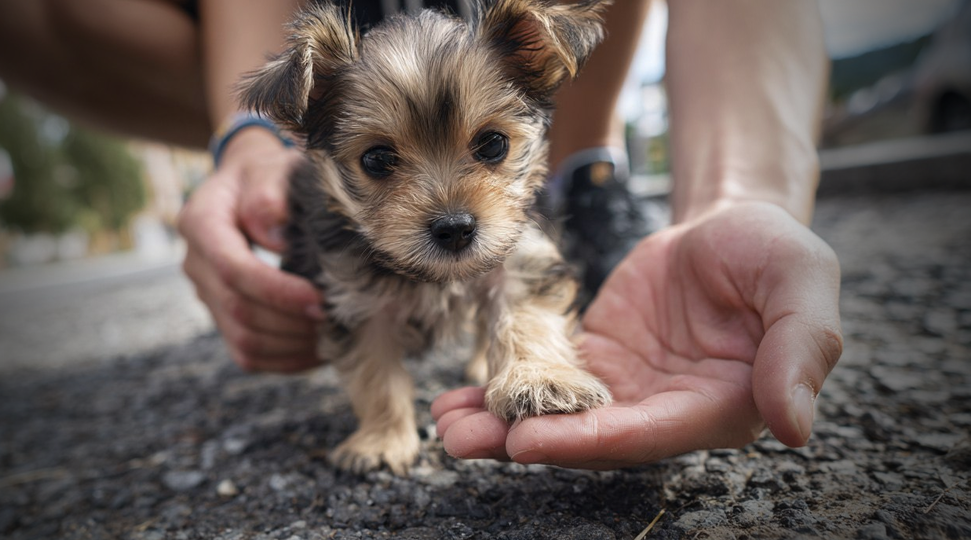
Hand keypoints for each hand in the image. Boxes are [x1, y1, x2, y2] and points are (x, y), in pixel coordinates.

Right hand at [178, 128, 324, 371]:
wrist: (249, 184)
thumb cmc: (267, 174)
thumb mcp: (270, 168)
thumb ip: (269, 195)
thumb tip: (277, 239)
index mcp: (200, 222)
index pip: (232, 269)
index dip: (276, 291)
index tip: (319, 299)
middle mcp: (196, 264)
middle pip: (237, 310)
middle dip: (290, 321)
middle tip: (337, 318)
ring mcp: (207, 294)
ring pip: (243, 340)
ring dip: (291, 345)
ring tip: (333, 336)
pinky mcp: (222, 316)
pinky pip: (248, 354)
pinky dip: (286, 359)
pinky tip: (319, 348)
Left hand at [432, 202, 842, 467]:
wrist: (732, 222)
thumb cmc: (774, 251)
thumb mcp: (802, 284)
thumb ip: (800, 351)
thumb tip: (794, 427)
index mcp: (719, 406)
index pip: (648, 434)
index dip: (589, 440)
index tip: (529, 440)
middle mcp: (666, 409)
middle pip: (592, 436)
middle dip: (527, 440)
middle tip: (464, 438)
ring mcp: (628, 388)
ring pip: (562, 417)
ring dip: (503, 425)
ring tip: (449, 422)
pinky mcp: (598, 361)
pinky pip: (548, 380)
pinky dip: (505, 389)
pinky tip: (460, 396)